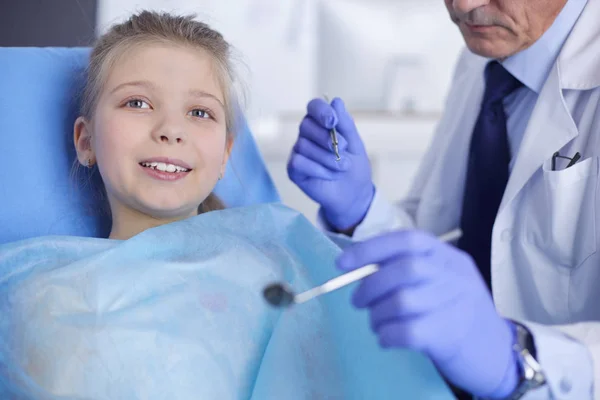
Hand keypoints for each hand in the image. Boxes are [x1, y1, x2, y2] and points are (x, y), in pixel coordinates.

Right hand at [287, 97, 374, 230]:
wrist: (353, 194)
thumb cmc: (354, 167)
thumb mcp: (355, 144)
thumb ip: (345, 124)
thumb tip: (336, 101)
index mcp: (322, 124)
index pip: (313, 107)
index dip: (321, 110)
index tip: (333, 121)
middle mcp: (307, 135)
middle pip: (306, 125)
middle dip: (326, 138)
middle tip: (344, 150)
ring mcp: (298, 152)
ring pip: (304, 146)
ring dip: (328, 158)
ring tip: (342, 167)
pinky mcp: (293, 169)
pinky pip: (299, 162)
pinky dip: (318, 169)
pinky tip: (329, 175)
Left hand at [336, 230, 519, 398]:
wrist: (499, 354)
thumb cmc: (458, 313)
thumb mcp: (442, 282)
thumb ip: (408, 270)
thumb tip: (360, 269)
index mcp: (449, 257)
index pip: (408, 240)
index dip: (371, 248)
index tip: (342, 263)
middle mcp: (456, 276)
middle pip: (404, 269)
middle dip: (370, 285)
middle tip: (358, 301)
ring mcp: (457, 305)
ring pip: (402, 301)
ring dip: (377, 314)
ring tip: (376, 323)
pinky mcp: (451, 335)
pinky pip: (408, 331)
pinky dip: (387, 335)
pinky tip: (386, 338)